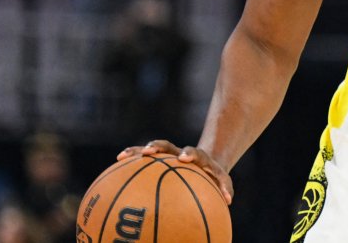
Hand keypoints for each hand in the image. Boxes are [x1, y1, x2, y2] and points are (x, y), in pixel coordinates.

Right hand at [117, 139, 233, 204]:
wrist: (206, 163)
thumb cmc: (213, 176)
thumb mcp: (222, 180)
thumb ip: (225, 188)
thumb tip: (229, 200)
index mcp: (198, 158)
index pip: (194, 153)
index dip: (189, 154)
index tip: (182, 158)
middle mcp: (181, 153)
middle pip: (170, 146)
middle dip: (160, 147)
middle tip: (150, 151)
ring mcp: (168, 154)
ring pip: (152, 150)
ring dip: (140, 150)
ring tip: (124, 155)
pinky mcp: (159, 157)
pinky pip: (143, 157)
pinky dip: (132, 156)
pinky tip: (118, 159)